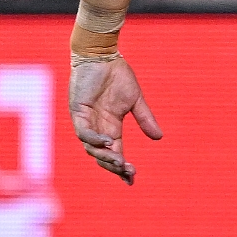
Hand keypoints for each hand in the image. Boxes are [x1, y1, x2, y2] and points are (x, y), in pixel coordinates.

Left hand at [69, 55, 162, 184]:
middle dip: (114, 167)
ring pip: (91, 149)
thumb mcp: (135, 100)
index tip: (131, 180)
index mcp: (111, 127)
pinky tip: (108, 142)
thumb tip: (159, 138)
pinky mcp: (77, 112)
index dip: (122, 168)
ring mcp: (86, 122)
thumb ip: (145, 118)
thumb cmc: (117, 75)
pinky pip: (84, 133)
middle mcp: (97, 128)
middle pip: (103, 156)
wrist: (102, 56)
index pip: (116, 153)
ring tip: (119, 161)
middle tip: (128, 172)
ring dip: (105, 157)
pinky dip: (94, 140)